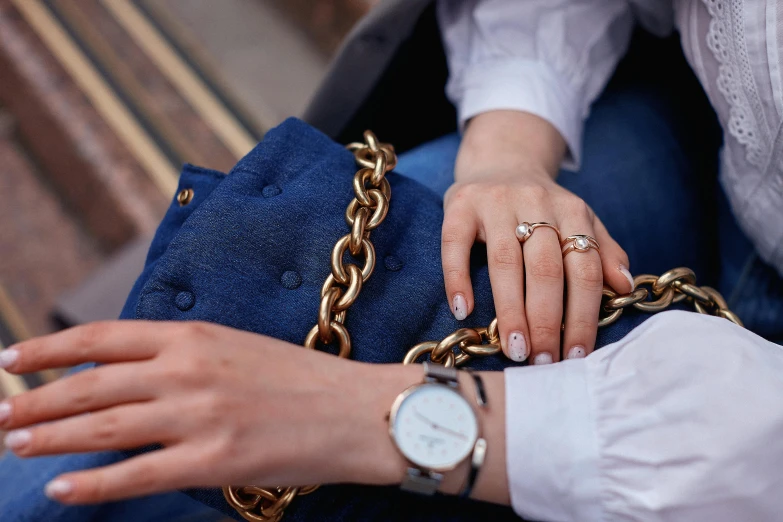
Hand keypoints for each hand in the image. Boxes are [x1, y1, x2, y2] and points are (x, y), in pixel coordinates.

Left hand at [0, 321, 412, 503]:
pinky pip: (137, 475)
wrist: (356, 409)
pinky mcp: (214, 462)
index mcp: (194, 335)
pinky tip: (60, 488)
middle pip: (90, 386)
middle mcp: (188, 371)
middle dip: (36, 401)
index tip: (12, 361)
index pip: (102, 338)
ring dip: (49, 438)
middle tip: (1, 415)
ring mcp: (198, 417)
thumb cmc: (300, 378)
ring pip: (103, 429)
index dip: (49, 349)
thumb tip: (126, 374)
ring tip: (13, 445)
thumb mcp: (236, 348)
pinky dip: (92, 484)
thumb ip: (182, 355)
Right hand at [442, 111, 633, 362]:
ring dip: (511, 310)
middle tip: (545, 361)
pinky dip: (458, 277)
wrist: (501, 160)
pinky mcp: (460, 205)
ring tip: (515, 350)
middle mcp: (535, 202)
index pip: (582, 267)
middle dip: (548, 320)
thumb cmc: (542, 205)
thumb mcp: (579, 219)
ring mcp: (495, 203)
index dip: (583, 313)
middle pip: (545, 268)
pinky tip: (462, 310)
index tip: (579, 354)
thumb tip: (623, 287)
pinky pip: (456, 244)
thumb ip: (602, 251)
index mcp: (571, 210)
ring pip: (505, 262)